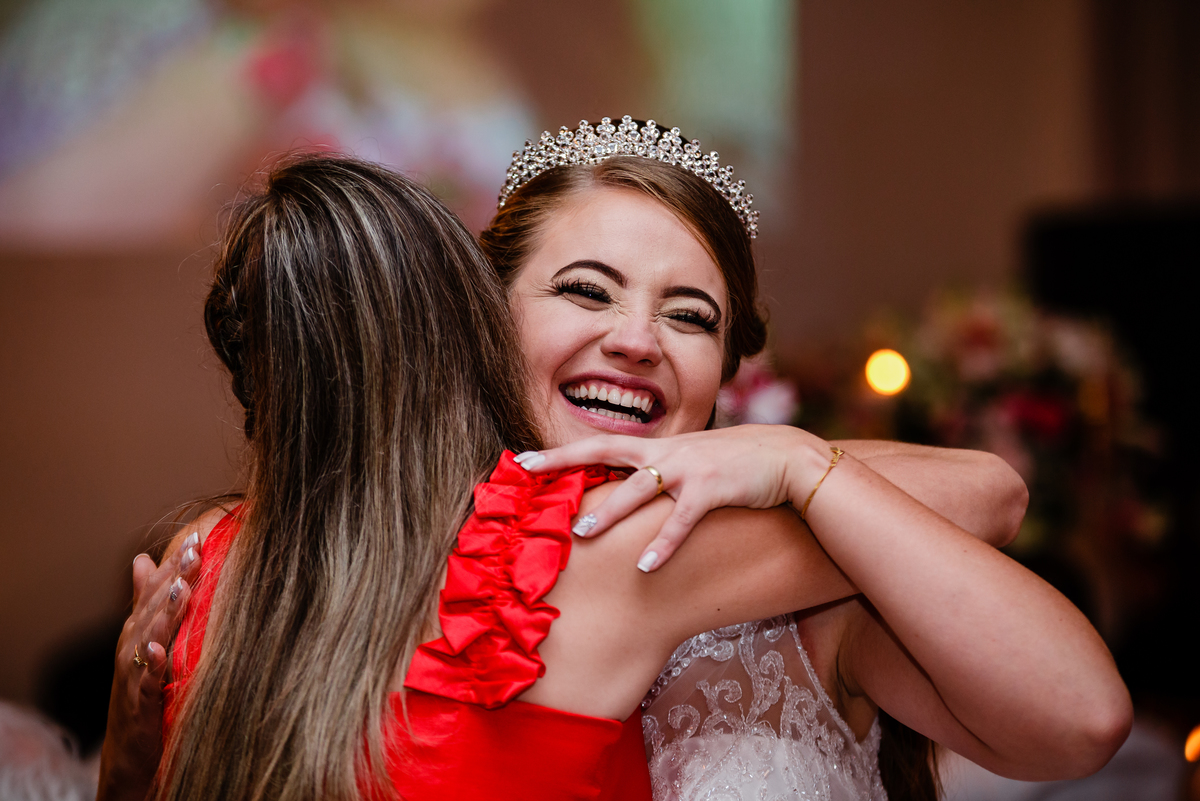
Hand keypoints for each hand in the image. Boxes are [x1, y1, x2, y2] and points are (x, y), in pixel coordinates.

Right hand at [96, 533, 201, 800]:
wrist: (130, 750)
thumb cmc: (141, 688)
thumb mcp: (143, 640)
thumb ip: (144, 600)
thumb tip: (140, 557)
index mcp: (139, 628)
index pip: (157, 589)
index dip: (175, 563)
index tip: (196, 536)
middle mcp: (133, 645)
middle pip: (154, 607)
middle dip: (174, 578)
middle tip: (193, 551)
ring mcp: (134, 673)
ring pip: (149, 637)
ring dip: (164, 613)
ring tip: (180, 589)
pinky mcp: (139, 703)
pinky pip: (145, 681)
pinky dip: (151, 665)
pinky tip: (158, 650)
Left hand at [515, 425, 831, 570]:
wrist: (788, 455)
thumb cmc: (737, 463)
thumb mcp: (693, 461)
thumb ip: (661, 473)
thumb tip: (629, 492)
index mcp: (660, 446)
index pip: (601, 444)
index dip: (562, 452)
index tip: (524, 458)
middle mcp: (668, 452)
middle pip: (606, 451)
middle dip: (565, 461)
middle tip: (528, 472)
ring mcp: (690, 468)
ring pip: (640, 487)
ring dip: (611, 510)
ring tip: (582, 532)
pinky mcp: (714, 489)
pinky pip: (683, 520)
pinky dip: (664, 543)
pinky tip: (646, 566)